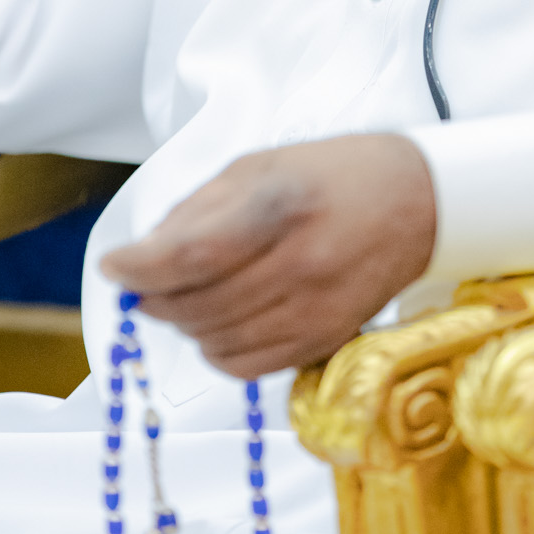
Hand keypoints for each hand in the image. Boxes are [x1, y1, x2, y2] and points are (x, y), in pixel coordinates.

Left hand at [101, 134, 436, 377]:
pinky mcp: (325, 341)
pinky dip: (219, 349)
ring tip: (187, 295)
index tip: (115, 266)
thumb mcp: (259, 167)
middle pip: (198, 306)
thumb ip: (198, 211)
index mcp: (281, 207)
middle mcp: (301, 264)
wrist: (418, 202)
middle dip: (154, 298)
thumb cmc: (334, 175)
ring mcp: (316, 310)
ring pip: (217, 343)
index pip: (191, 256)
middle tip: (144, 282)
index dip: (140, 268)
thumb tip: (144, 255)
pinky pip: (248, 367)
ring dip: (186, 324)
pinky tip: (221, 321)